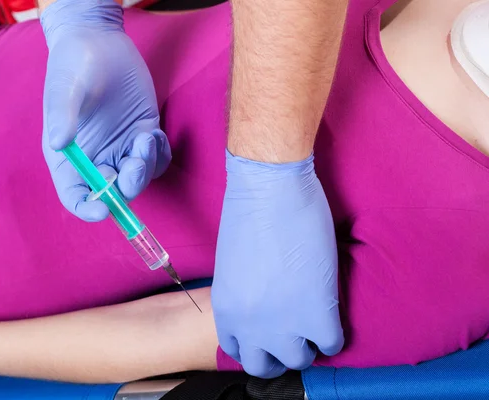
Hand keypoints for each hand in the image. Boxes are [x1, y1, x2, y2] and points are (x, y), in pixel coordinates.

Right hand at [41, 0, 170, 220]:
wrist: (99, 40)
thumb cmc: (73, 63)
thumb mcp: (65, 87)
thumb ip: (63, 114)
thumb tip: (59, 144)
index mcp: (68, 157)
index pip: (75, 196)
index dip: (88, 209)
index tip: (103, 210)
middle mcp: (94, 158)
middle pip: (111, 193)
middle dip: (125, 187)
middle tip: (133, 164)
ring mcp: (120, 148)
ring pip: (136, 179)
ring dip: (144, 169)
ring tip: (145, 138)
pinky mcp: (141, 135)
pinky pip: (154, 159)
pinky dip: (157, 154)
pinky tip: (153, 133)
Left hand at [212, 151, 343, 377]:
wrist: (271, 189)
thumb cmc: (250, 212)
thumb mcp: (234, 266)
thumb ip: (245, 294)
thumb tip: (264, 304)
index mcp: (226, 310)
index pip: (238, 349)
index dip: (257, 344)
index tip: (270, 335)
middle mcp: (249, 325)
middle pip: (264, 365)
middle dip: (279, 354)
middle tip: (294, 336)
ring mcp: (282, 324)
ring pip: (298, 360)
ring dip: (308, 345)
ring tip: (314, 324)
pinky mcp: (317, 314)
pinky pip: (331, 344)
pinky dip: (333, 335)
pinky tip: (332, 312)